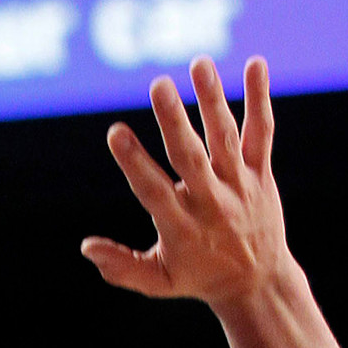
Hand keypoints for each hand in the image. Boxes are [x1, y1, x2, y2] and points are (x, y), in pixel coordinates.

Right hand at [82, 56, 292, 311]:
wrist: (259, 283)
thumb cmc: (199, 277)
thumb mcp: (158, 281)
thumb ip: (121, 267)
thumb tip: (86, 248)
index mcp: (180, 226)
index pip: (153, 191)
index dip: (134, 162)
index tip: (115, 132)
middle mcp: (211, 202)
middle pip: (190, 157)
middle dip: (174, 121)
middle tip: (159, 84)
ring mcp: (238, 185)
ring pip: (224, 138)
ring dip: (212, 100)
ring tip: (199, 63)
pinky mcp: (260, 173)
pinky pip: (261, 132)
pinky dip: (259, 99)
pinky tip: (255, 64)